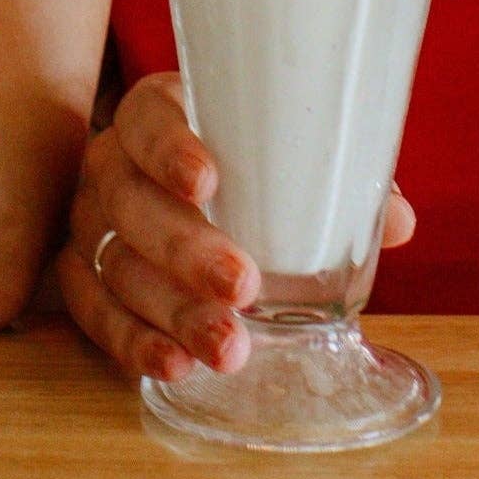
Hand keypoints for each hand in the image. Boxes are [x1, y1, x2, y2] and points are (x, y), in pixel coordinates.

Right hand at [55, 73, 415, 381]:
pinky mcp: (81, 278)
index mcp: (156, 114)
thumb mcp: (283, 157)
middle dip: (185, 248)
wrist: (175, 194)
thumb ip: (335, 179)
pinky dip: (132, 342)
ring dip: (170, 310)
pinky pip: (94, 312)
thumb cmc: (244, 166)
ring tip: (228, 348)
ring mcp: (89, 223)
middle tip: (242, 285)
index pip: (147, 119)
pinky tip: (175, 365)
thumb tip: (397, 220)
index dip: (170, 148)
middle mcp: (111, 164)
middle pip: (130, 200)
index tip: (208, 181)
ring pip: (114, 264)